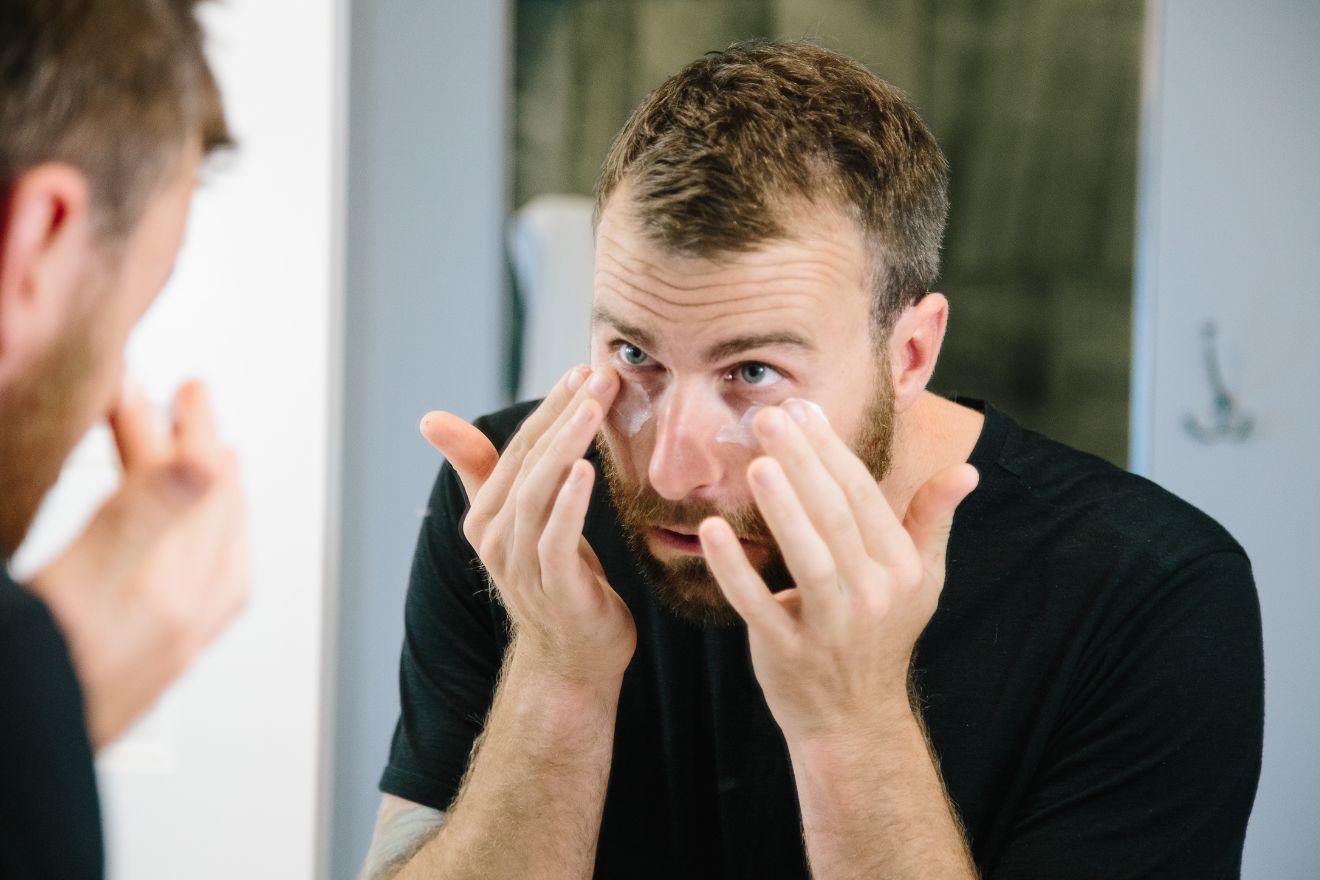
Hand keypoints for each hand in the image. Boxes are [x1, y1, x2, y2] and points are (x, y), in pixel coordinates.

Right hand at [30, 381, 248, 748]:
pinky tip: (179, 551)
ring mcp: (160, 651)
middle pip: (201, 516)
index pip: (188, 487)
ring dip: (203, 499)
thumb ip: (146, 515)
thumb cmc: (27, 685)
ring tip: (203, 463)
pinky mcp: (139, 676)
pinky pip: (193, 598)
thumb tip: (206, 461)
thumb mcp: (83, 577)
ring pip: (202, 556)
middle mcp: (174, 623)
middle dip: (195, 452)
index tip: (175, 387)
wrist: (12, 769)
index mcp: (161, 594)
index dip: (180, 428)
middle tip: (186, 404)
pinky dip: (194, 553)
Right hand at [419, 366, 634, 687]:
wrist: (572, 659)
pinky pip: (557, 539)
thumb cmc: (554, 579)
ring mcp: (521, 565)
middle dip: (563, 414)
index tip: (581, 371)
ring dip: (567, 445)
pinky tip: (588, 470)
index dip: (549, 406)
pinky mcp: (555, 589)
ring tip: (593, 408)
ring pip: (538, 493)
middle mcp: (496, 537)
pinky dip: (570, 502)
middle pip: (528, 462)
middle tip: (599, 377)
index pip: (518, 447)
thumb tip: (430, 419)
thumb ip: (483, 470)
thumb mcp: (521, 520)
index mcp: (487, 516)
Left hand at [698, 400, 977, 744]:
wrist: (854, 719)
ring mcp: (831, 627)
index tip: (802, 409)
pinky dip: (733, 569)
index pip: (863, 497)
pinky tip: (711, 531)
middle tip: (769, 416)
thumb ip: (932, 520)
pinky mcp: (788, 652)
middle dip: (802, 462)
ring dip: (782, 509)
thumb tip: (965, 469)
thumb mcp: (921, 579)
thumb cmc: (883, 634)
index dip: (831, 450)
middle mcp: (872, 595)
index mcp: (900, 568)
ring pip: (808, 558)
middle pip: (835, 517)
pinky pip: (758, 605)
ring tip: (757, 463)